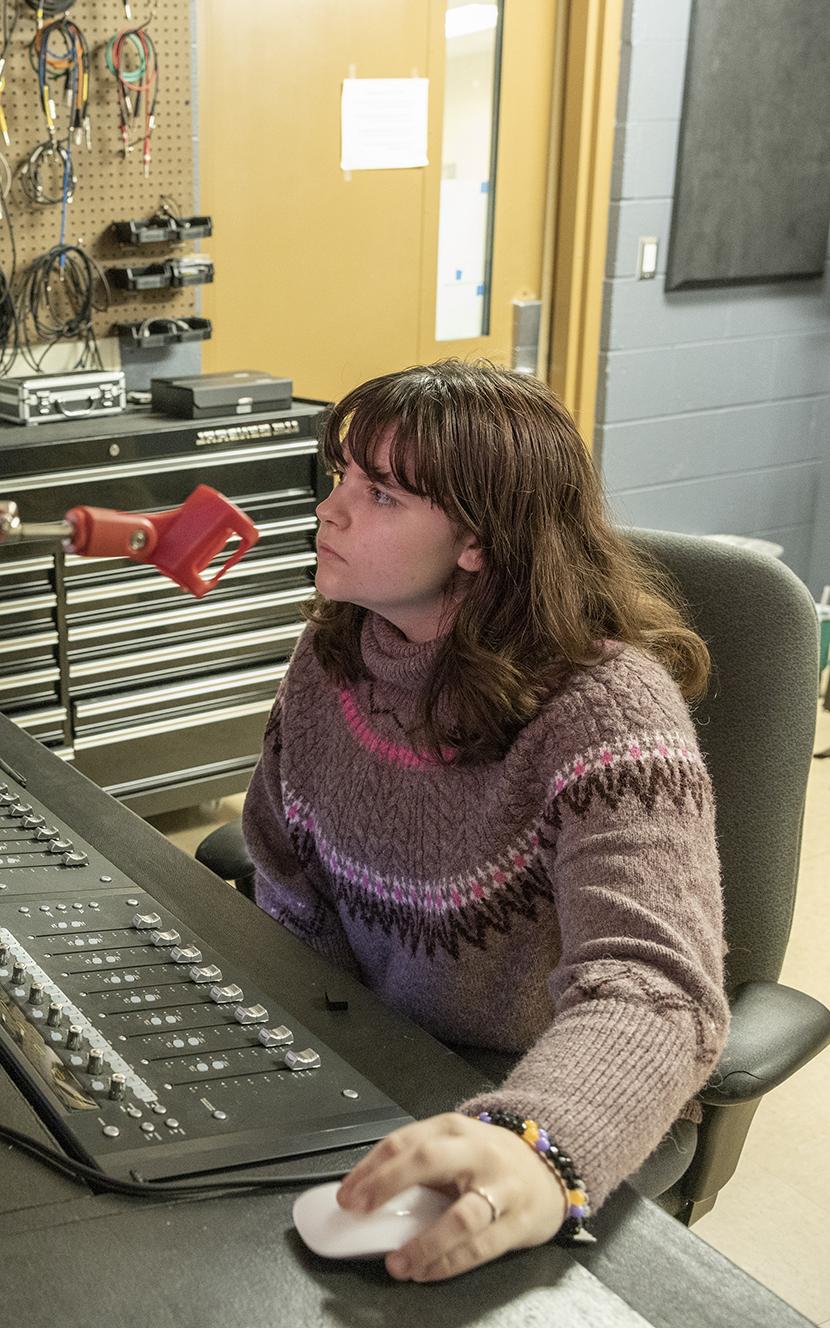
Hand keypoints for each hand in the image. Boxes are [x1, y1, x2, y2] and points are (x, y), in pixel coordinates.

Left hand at [336, 1112, 567, 1282]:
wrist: (550, 1168)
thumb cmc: (490, 1160)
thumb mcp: (454, 1148)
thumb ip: (418, 1164)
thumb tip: (366, 1195)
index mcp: (453, 1129)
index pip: (404, 1141)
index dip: (370, 1168)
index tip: (346, 1195)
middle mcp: (476, 1152)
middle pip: (428, 1161)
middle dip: (388, 1185)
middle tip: (359, 1212)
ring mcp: (501, 1187)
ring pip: (461, 1215)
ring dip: (424, 1243)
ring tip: (397, 1263)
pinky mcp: (519, 1221)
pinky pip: (481, 1247)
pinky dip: (450, 1263)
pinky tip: (427, 1272)